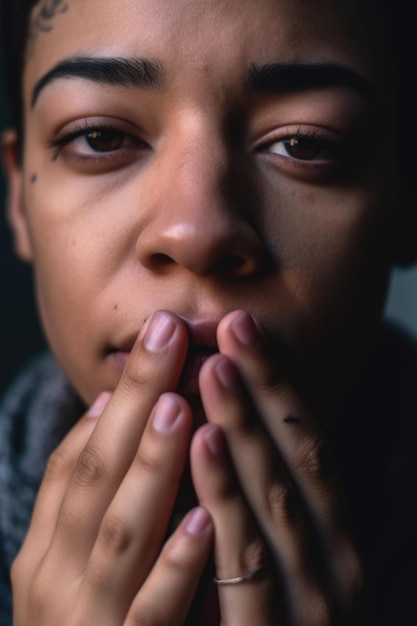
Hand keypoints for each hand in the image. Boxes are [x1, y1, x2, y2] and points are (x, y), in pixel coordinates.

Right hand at [12, 312, 213, 625]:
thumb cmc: (88, 619)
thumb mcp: (75, 555)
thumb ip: (90, 489)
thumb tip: (111, 409)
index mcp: (48, 544)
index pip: (78, 457)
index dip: (117, 397)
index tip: (155, 340)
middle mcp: (56, 575)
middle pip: (98, 473)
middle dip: (135, 402)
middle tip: (168, 336)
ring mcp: (86, 619)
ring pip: (120, 531)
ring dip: (149, 465)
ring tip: (178, 405)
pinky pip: (150, 612)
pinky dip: (173, 564)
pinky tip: (200, 518)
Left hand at [191, 310, 366, 625]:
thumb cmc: (284, 625)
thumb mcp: (288, 561)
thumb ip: (267, 504)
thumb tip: (231, 427)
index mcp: (334, 539)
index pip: (307, 447)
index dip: (278, 387)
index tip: (244, 332)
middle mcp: (332, 564)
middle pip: (294, 461)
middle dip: (262, 391)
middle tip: (232, 325)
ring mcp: (307, 602)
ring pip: (271, 499)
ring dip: (243, 428)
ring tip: (212, 367)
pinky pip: (241, 557)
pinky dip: (222, 494)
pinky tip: (200, 443)